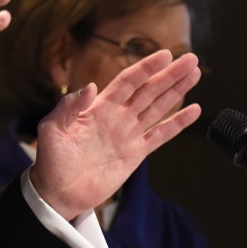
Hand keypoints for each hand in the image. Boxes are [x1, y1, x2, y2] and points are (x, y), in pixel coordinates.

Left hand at [29, 50, 201, 220]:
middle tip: (191, 59)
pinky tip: (194, 110)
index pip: (127, 81)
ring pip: (158, 107)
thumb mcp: (52, 130)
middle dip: (170, 74)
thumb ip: (68, 107)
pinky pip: (161, 135)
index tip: (165, 55)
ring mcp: (128, 134)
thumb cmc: (51, 160)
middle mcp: (117, 116)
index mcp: (99, 107)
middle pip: (149, 90)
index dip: (146, 68)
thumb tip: (89, 87)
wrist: (59, 192)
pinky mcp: (135, 154)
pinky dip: (178, 123)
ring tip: (194, 74)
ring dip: (177, 91)